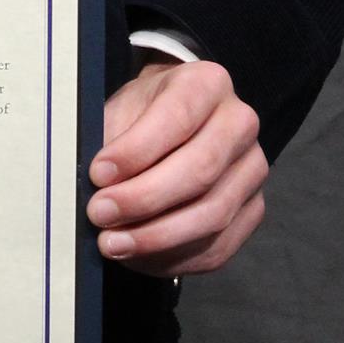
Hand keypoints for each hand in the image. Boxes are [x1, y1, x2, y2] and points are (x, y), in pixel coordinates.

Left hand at [87, 56, 266, 277]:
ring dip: (156, 236)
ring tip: (111, 243)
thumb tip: (91, 185)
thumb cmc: (140, 116)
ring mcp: (252, 169)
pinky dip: (174, 258)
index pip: (177, 117)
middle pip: (200, 170)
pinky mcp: (251, 210)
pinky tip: (138, 257)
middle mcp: (240, 123)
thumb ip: (108, 140)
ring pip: (212, 214)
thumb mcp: (120, 109)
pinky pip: (218, 246)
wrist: (169, 125)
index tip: (98, 173)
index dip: (136, 151)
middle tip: (99, 213)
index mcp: (208, 84)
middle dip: (144, 198)